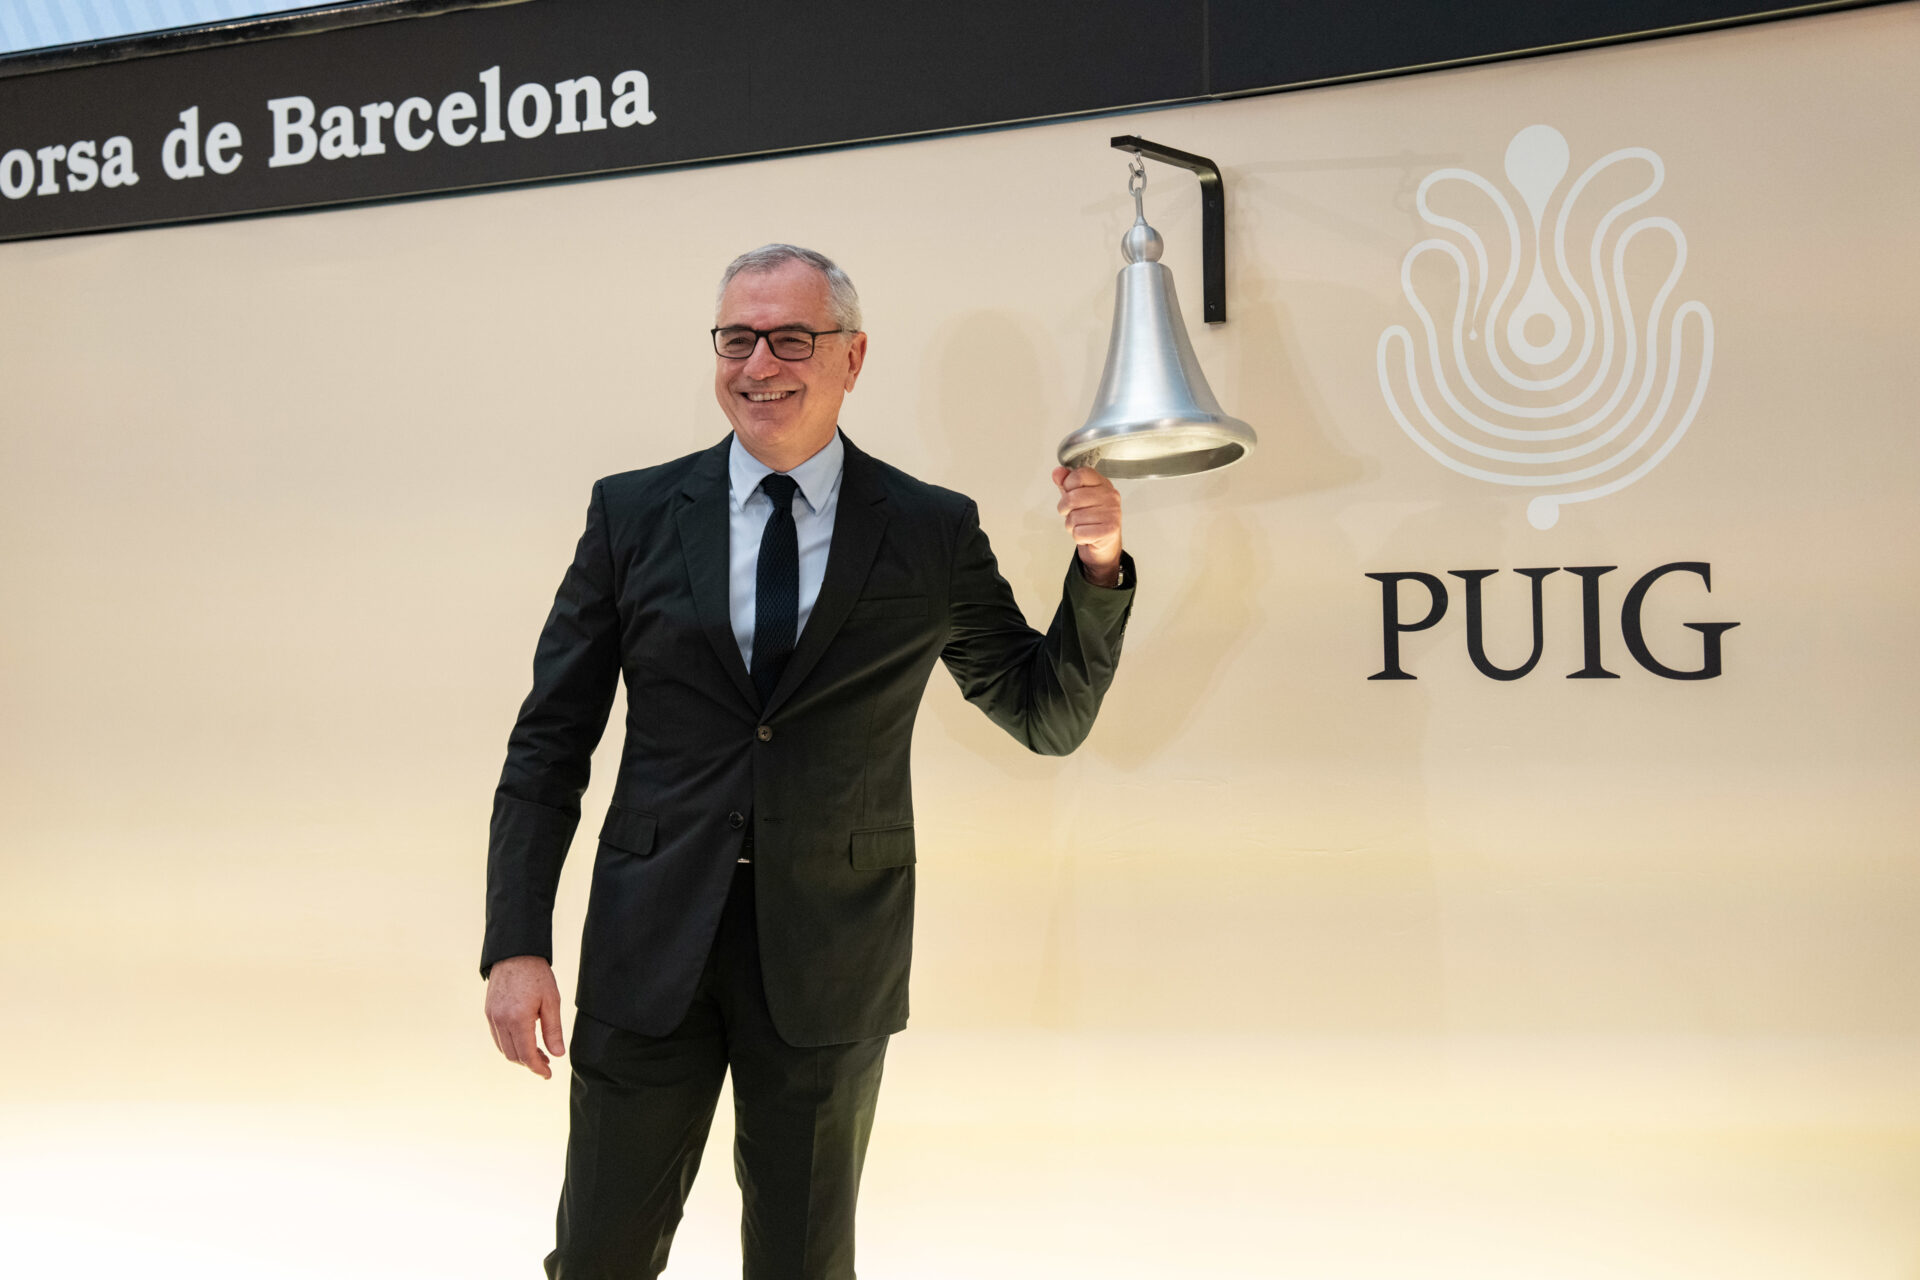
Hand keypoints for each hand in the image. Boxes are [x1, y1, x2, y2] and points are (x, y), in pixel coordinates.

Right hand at [485, 954, 565, 1078]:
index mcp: (518, 1019)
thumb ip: (553, 1030)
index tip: (548, 1075)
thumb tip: (557, 1055)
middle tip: (546, 1063)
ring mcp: (492, 1017)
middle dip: (529, 1063)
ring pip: (503, 1048)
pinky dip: (509, 1045)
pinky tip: (523, 1041)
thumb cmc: (536, 975)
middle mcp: (501, 1021)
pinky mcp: (489, 1012)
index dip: (537, 1068)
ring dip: (519, 1056)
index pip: (526, 1054)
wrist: (515, 954)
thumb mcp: (552, 1001)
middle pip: (513, 1055)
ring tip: (537, 1053)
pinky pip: (497, 1037)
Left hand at [1051, 466, 1123, 586]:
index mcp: (1102, 484)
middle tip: (1072, 513)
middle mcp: (1109, 496)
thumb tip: (1057, 472)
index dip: (1068, 485)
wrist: (1104, 543)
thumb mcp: (1076, 497)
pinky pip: (1079, 532)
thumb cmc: (1090, 518)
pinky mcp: (1109, 530)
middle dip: (1065, 509)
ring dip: (1072, 525)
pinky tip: (1087, 534)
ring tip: (1082, 525)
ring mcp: (1111, 513)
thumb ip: (1066, 483)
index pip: (1079, 475)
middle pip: (1072, 498)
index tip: (1070, 492)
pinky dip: (1077, 537)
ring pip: (1074, 517)